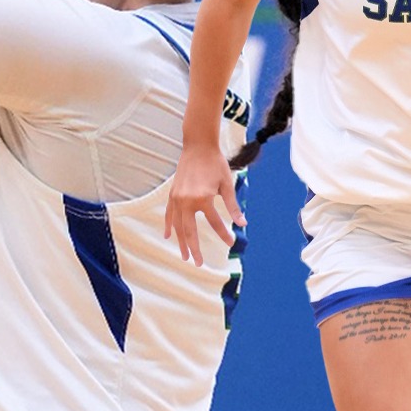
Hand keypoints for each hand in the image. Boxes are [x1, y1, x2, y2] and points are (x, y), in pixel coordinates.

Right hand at [163, 143, 243, 265]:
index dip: (224, 234)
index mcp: (203, 198)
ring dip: (181, 242)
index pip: (215, 223)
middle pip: (190, 231)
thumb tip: (243, 223)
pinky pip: (169, 215)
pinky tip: (168, 236)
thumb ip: (233, 206)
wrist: (198, 147)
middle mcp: (187, 201)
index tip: (232, 244)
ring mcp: (177, 199)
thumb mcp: (227, 185)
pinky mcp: (172, 195)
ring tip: (184, 256)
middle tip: (198, 263)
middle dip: (194, 248)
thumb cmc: (216, 164)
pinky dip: (168, 226)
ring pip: (177, 226)